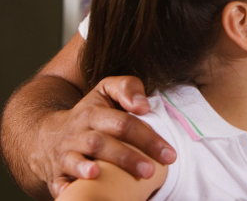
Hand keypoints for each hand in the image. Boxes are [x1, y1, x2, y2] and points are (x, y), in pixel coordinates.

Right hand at [30, 76, 176, 197]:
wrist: (47, 134)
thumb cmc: (90, 112)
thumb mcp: (106, 91)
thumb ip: (127, 88)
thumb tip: (143, 106)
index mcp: (93, 113)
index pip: (123, 123)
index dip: (147, 138)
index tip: (169, 154)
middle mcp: (77, 133)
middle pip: (101, 143)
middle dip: (126, 157)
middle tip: (150, 171)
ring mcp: (64, 153)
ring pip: (76, 160)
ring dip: (89, 169)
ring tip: (106, 177)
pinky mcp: (55, 173)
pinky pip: (57, 182)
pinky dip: (65, 188)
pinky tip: (75, 191)